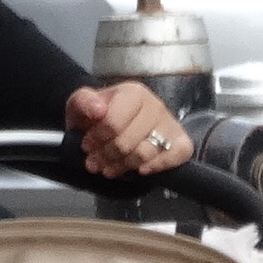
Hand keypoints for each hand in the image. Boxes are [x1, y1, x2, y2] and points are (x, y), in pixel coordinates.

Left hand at [66, 81, 194, 179]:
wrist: (116, 120)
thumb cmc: (99, 115)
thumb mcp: (81, 104)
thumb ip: (83, 102)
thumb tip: (97, 110)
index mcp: (133, 93)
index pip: (114, 122)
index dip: (97, 139)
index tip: (87, 145)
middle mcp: (155, 106)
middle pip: (129, 142)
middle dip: (107, 155)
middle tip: (94, 162)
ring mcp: (170, 124)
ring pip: (147, 153)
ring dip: (124, 166)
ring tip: (109, 168)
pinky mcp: (181, 142)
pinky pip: (174, 157)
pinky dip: (156, 166)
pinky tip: (140, 169)